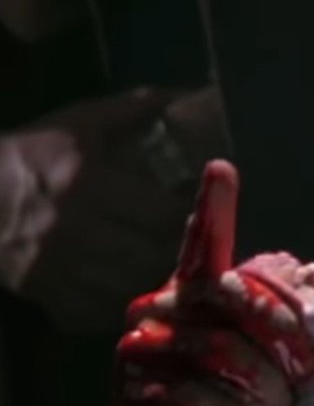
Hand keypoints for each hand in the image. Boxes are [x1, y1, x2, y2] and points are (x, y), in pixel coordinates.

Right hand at [0, 86, 223, 332]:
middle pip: (152, 252)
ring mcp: (60, 266)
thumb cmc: (27, 156)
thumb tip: (179, 96)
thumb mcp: (75, 124)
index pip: (161, 211)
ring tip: (164, 263)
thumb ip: (129, 111)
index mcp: (88, 185)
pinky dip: (122, 301)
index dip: (186, 214)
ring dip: (154, 277)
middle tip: (186, 242)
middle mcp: (76, 229)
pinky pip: (100, 309)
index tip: (194, 210)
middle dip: (175, 248)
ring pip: (131, 284)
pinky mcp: (47, 293)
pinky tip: (129, 285)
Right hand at [93, 160, 313, 405]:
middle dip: (281, 344)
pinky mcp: (130, 395)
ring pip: (216, 351)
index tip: (222, 171)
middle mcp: (162, 310)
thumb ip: (296, 341)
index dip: (214, 211)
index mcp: (199, 298)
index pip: (206, 246)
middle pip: (232, 298)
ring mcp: (140, 350)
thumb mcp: (275, 373)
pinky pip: (190, 394)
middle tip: (300, 384)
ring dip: (260, 392)